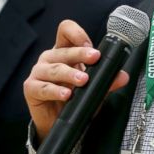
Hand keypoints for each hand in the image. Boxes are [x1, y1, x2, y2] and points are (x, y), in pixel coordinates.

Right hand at [22, 20, 128, 141]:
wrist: (55, 122)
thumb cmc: (72, 98)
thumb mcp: (92, 89)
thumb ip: (106, 81)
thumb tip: (123, 76)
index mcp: (63, 52)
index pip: (65, 31)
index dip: (76, 33)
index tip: (90, 45)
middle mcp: (49, 58)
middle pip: (63, 50)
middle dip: (80, 53)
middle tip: (94, 58)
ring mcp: (38, 72)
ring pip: (54, 68)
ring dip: (69, 73)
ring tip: (83, 80)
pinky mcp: (31, 88)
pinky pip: (43, 87)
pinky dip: (55, 91)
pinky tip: (66, 95)